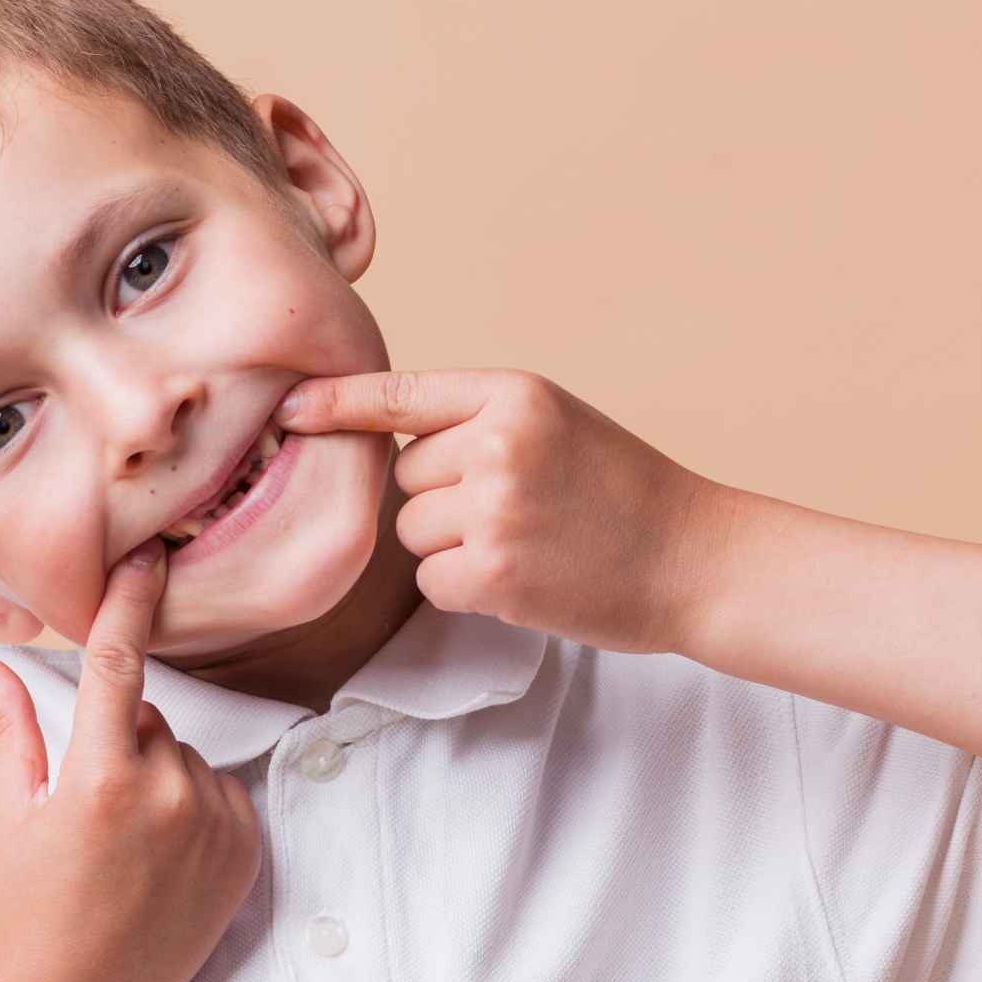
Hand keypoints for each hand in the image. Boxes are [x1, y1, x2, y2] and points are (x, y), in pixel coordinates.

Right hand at [0, 539, 263, 981]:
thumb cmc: (23, 911)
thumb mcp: (3, 815)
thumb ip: (7, 729)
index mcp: (100, 778)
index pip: (119, 663)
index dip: (131, 602)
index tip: (147, 557)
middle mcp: (168, 795)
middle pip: (147, 718)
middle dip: (117, 740)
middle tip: (84, 807)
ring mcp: (215, 826)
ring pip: (184, 756)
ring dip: (156, 776)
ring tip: (120, 845)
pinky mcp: (247, 854)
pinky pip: (220, 794)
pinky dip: (193, 808)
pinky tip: (158, 860)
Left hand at [273, 367, 729, 655]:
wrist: (692, 558)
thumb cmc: (620, 491)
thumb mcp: (554, 422)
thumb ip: (476, 419)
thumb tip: (381, 434)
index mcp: (513, 394)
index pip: (399, 395)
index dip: (336, 403)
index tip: (288, 408)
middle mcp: (499, 442)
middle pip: (402, 474)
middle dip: (439, 498)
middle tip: (514, 510)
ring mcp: (494, 509)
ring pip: (411, 530)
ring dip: (451, 546)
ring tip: (525, 542)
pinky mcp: (493, 573)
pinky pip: (431, 579)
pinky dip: (465, 587)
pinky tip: (521, 579)